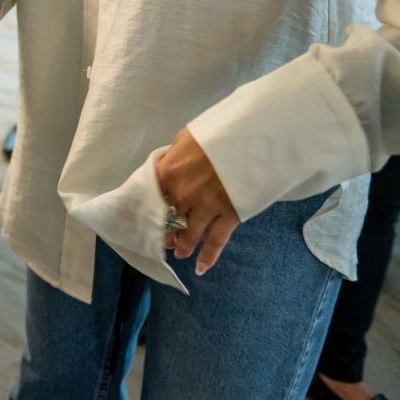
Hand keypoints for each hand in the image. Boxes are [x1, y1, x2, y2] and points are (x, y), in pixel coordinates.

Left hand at [154, 127, 239, 275]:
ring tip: (178, 252)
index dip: (147, 209)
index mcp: (169, 171)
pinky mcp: (230, 214)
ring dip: (182, 245)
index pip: (150, 197)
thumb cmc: (219, 131)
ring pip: (189, 233)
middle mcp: (184, 192)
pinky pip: (216, 240)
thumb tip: (165, 166)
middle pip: (168, 217)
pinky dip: (208, 256)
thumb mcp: (187, 137)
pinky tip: (201, 268)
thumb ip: (173, 156)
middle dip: (165, 230)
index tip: (144, 217)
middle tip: (161, 239)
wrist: (254, 136)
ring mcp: (207, 205)